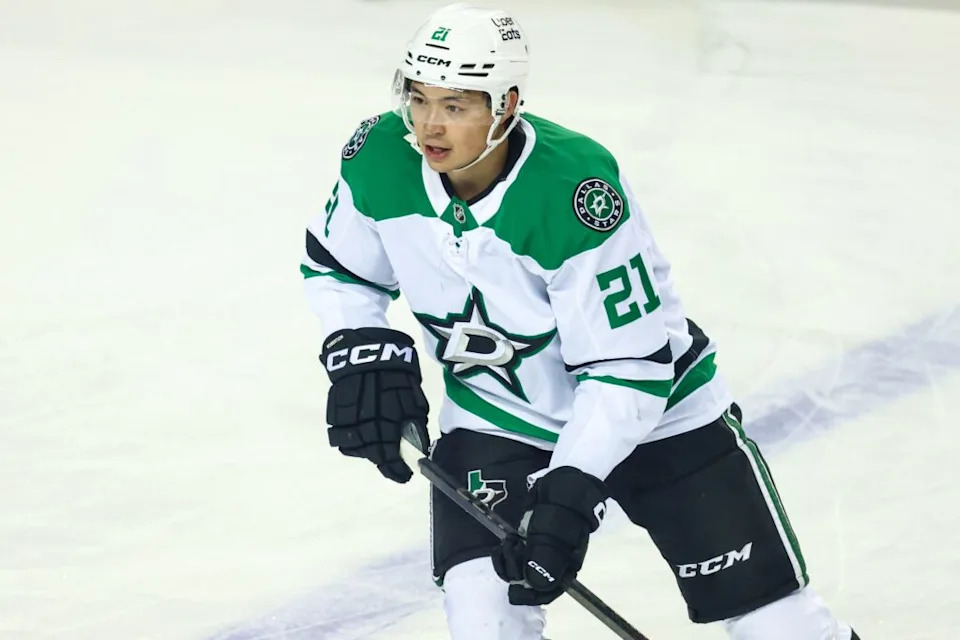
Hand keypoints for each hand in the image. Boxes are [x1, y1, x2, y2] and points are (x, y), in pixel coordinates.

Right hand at [321, 327, 429, 482]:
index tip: (404, 476)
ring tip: (377, 450)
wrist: (364, 348)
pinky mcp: (334, 411)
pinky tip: (361, 439)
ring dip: (368, 452)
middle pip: (373, 453)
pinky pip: (340, 435)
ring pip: (355, 447)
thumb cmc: (395, 370)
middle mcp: (366, 419)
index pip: (391, 452)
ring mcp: (347, 416)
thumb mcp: (413, 393)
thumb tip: (419, 446)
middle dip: (384, 462)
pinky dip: (351, 441)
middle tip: (394, 466)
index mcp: (389, 414)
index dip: (397, 468)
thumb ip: (414, 421)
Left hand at [491, 466, 608, 604]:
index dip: (530, 594)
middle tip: (512, 548)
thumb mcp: (555, 529)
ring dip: (508, 561)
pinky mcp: (528, 544)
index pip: (548, 591)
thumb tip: (533, 584)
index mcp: (566, 567)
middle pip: (531, 583)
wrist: (562, 484)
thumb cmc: (564, 506)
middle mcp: (553, 565)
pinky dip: (505, 553)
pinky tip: (506, 541)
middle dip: (515, 571)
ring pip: (519, 571)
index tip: (513, 589)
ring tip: (510, 541)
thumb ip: (545, 556)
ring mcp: (539, 554)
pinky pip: (514, 557)